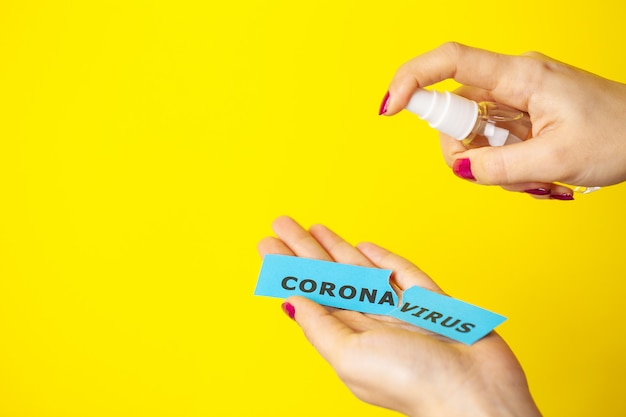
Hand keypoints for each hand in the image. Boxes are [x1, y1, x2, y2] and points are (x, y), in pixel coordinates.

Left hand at [258, 216, 540, 416]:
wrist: (476, 393)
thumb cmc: (412, 382)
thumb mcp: (351, 356)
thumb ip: (320, 326)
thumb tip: (289, 301)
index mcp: (347, 339)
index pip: (309, 296)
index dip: (288, 269)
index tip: (268, 246)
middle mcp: (370, 324)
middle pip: (329, 278)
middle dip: (304, 250)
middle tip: (282, 223)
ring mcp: (400, 312)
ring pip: (361, 272)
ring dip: (335, 248)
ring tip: (313, 227)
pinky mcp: (430, 303)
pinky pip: (402, 274)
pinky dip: (383, 259)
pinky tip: (362, 247)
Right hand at [381, 42, 625, 197]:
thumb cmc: (619, 135)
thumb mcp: (556, 158)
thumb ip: (499, 166)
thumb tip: (460, 169)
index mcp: (520, 76)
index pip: (450, 61)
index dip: (412, 79)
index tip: (389, 108)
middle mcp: (512, 80)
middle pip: (455, 109)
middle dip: (463, 149)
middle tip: (493, 172)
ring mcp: (517, 97)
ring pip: (472, 130)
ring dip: (488, 162)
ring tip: (530, 177)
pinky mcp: (522, 113)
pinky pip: (492, 139)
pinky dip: (502, 163)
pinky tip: (531, 174)